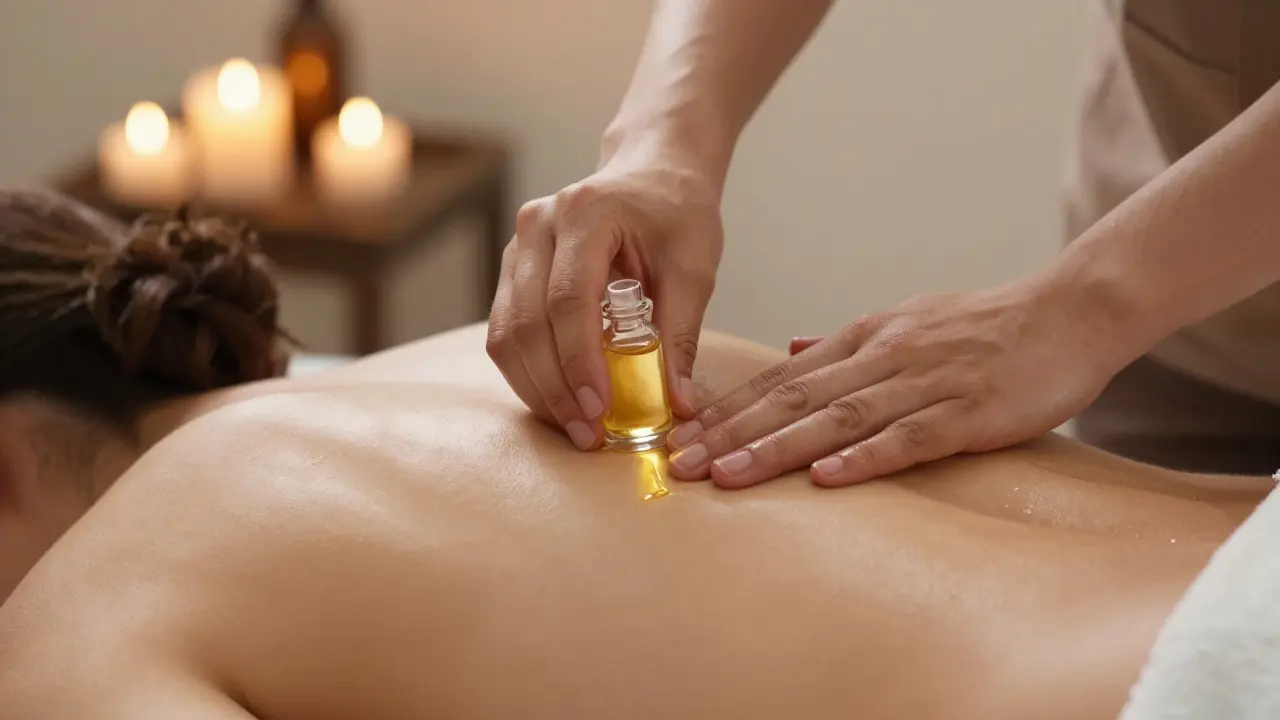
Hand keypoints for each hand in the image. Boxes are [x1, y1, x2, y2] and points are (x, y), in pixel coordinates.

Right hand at [486, 160, 723, 449]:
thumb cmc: (677, 213)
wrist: (653, 171)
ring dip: (536, 388)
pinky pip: (505, 331)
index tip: (599, 409)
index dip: (579, 361)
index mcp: (585, 213)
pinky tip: (559, 402)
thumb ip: (681, 334)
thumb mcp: (694, 267)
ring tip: (573, 427)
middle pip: (527, 322)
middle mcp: (538, 225)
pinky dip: (528, 373)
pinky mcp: (513, 269)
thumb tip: (678, 404)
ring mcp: (517, 246)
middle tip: (587, 433)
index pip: (568, 299)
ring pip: (505, 332)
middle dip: (554, 387)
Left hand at [665, 278, 1129, 486]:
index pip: (781, 378)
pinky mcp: (968, 410)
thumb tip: (791, 353)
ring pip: (838, 417)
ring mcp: (924, 382)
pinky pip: (909, 436)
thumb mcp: (905, 323)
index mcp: (864, 338)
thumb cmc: (986, 327)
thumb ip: (845, 345)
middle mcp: (883, 355)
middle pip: (794, 398)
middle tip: (678, 463)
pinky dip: (865, 457)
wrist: (1069, 311)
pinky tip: (826, 478)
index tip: (679, 436)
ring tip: (728, 475)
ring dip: (778, 447)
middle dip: (730, 431)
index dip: (727, 409)